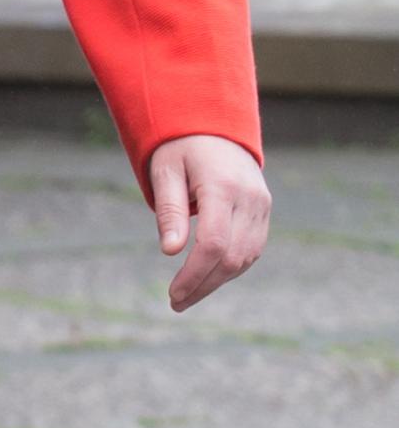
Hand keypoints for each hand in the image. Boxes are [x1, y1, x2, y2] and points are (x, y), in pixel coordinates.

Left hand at [147, 134, 269, 311]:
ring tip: (188, 295)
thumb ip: (170, 209)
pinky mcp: (264, 211)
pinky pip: (251, 248)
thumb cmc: (180, 146)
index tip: (174, 293)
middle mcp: (250, 199)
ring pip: (245, 257)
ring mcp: (262, 206)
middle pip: (232, 256)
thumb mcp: (165, 170)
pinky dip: (230, 266)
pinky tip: (207, 276)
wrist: (214, 125)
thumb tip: (170, 252)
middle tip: (176, 302)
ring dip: (218, 280)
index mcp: (223, 187)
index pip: (214, 243)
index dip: (194, 274)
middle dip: (204, 284)